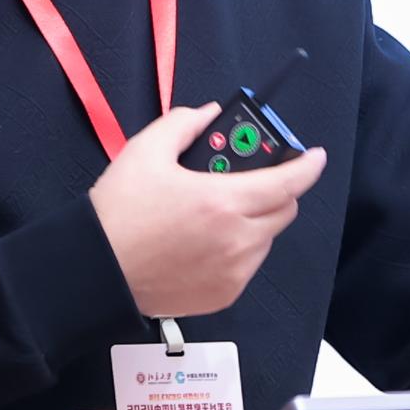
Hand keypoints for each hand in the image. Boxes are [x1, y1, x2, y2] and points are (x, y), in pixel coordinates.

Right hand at [88, 103, 328, 317]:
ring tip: (219, 212)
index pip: (287, 183)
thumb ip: (183, 123)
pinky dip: (240, 249)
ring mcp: (233, 272)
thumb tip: (209, 115)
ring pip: (266, 238)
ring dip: (256, 220)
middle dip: (276, 190)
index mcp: (223, 201)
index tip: (314, 156)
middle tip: (250, 179)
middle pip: (284, 210)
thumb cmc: (119, 212)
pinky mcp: (224, 295)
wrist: (95, 270)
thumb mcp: (145, 151)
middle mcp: (236, 240)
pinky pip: (248, 265)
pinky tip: (207, 241)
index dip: (307, 166)